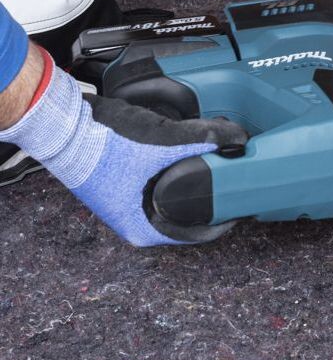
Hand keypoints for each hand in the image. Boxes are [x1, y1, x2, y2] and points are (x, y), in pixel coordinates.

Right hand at [0, 56, 245, 245]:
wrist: (63, 123)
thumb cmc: (102, 142)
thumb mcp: (163, 141)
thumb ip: (203, 140)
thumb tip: (238, 139)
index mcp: (142, 230)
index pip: (195, 236)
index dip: (222, 221)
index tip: (242, 206)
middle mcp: (133, 221)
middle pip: (186, 216)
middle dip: (212, 200)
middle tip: (236, 184)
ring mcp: (127, 202)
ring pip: (174, 198)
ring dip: (196, 184)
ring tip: (220, 170)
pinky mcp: (124, 182)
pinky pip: (162, 183)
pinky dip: (179, 172)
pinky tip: (193, 157)